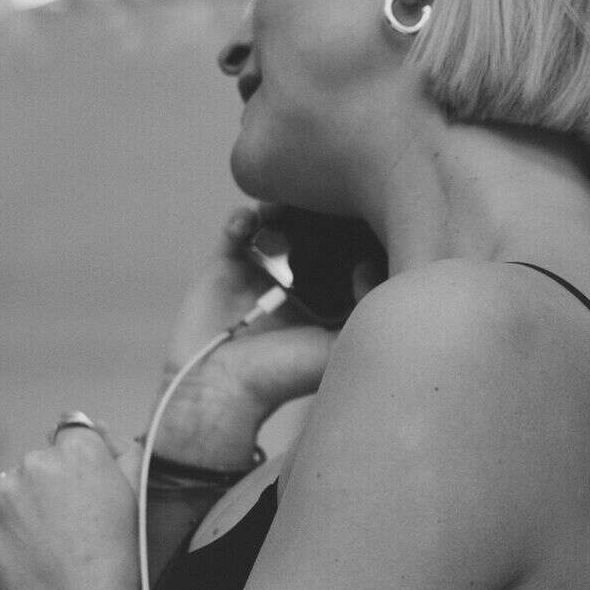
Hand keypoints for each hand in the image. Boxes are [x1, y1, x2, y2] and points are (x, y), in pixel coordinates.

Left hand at [0, 421, 143, 589]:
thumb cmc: (123, 557)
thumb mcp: (139, 493)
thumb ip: (122, 448)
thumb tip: (97, 428)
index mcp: (79, 448)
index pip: (73, 430)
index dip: (81, 459)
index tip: (87, 487)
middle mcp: (36, 461)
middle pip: (41, 461)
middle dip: (53, 484)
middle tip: (75, 526)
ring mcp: (3, 492)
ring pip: (15, 488)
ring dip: (28, 506)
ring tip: (54, 545)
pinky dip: (9, 532)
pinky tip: (33, 556)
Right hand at [152, 206, 380, 465]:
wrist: (221, 389)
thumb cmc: (283, 376)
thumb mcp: (340, 345)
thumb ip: (366, 308)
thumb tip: (369, 264)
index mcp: (325, 302)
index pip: (346, 256)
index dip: (350, 232)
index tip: (355, 214)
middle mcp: (294, 285)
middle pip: (311, 233)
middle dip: (315, 213)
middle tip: (317, 199)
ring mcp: (259, 273)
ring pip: (276, 225)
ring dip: (280, 209)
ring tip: (282, 205)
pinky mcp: (224, 267)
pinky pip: (236, 231)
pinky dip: (242, 219)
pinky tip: (248, 222)